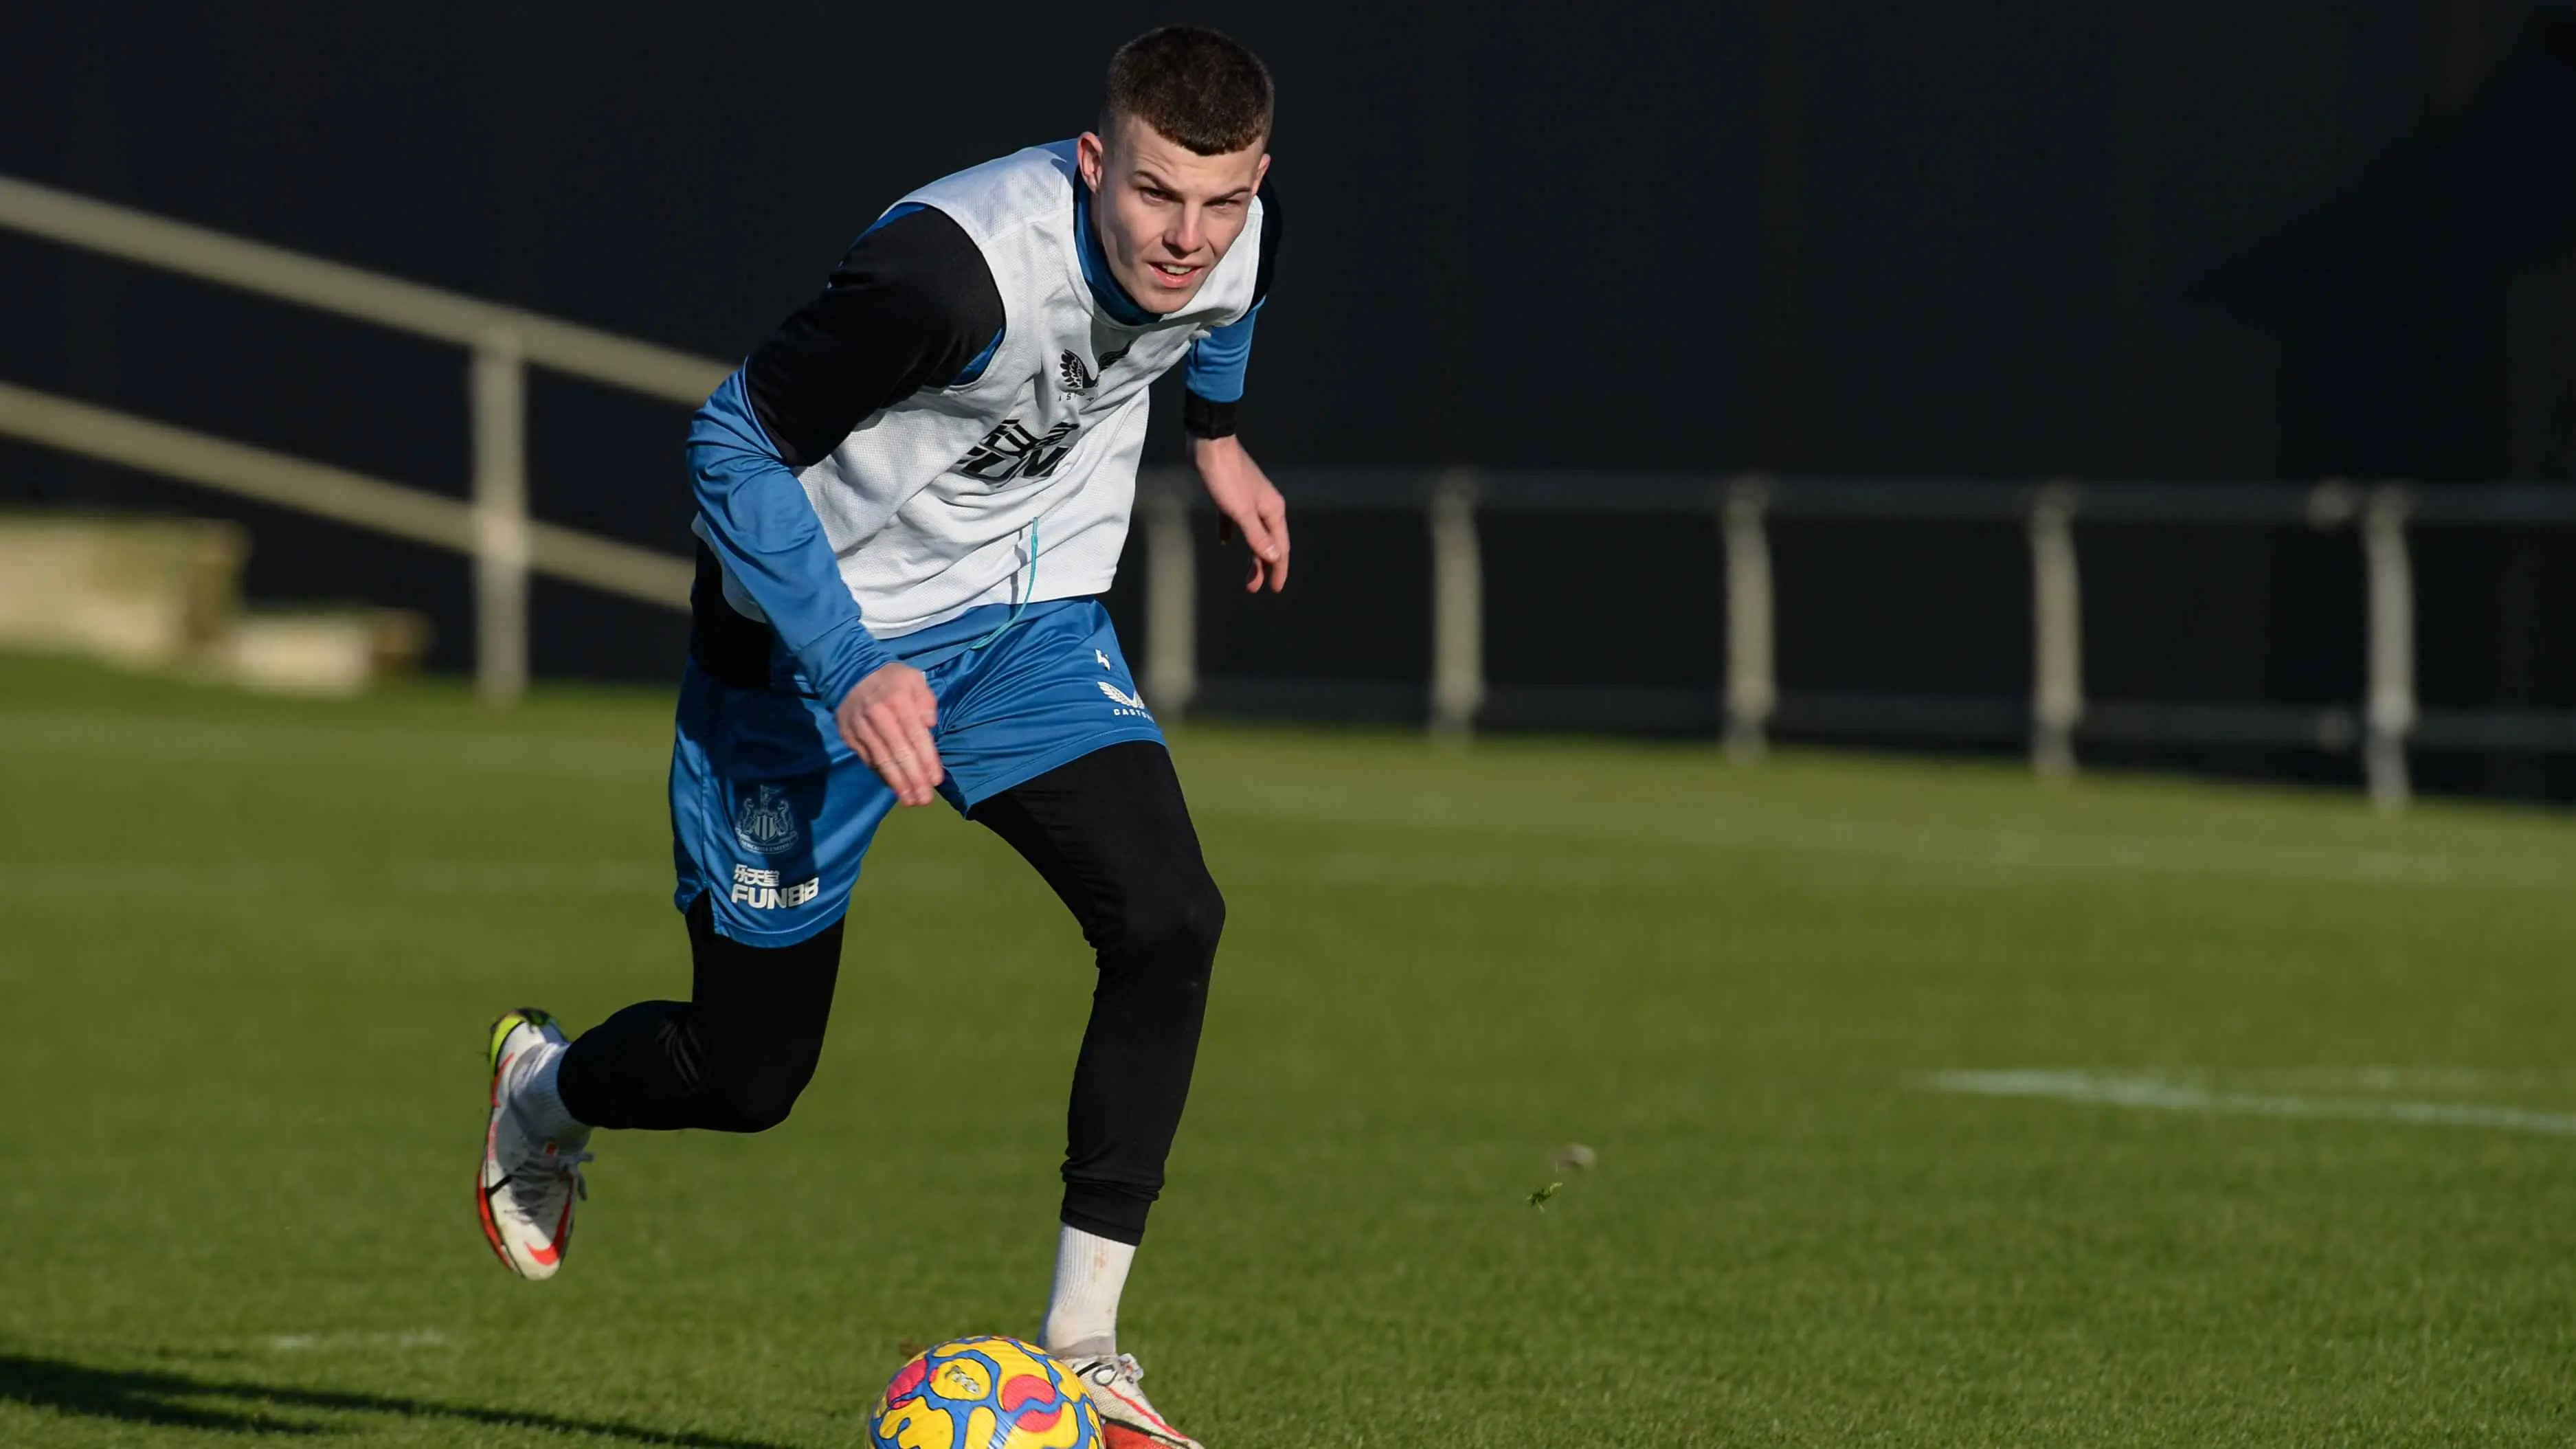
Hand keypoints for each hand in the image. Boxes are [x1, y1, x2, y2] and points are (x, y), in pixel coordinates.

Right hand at [834, 662, 942, 806]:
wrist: (848, 672)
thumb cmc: (890, 680)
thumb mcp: (913, 678)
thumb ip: (926, 700)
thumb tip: (929, 725)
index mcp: (897, 701)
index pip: (915, 736)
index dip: (926, 760)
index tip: (936, 780)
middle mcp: (877, 716)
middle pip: (898, 753)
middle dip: (913, 779)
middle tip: (925, 799)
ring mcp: (860, 728)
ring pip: (881, 761)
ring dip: (897, 784)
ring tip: (910, 800)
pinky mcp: (849, 737)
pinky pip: (868, 760)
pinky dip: (881, 775)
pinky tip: (894, 787)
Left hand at [1191, 434, 1288, 592]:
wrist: (1209, 445)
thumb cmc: (1225, 477)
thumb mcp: (1241, 511)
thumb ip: (1257, 535)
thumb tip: (1274, 557)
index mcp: (1272, 510)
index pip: (1280, 548)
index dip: (1278, 570)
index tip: (1275, 589)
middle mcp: (1265, 506)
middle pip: (1268, 544)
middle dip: (1262, 568)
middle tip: (1253, 588)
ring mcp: (1249, 500)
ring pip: (1254, 535)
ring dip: (1250, 556)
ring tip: (1244, 576)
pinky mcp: (1231, 496)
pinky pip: (1236, 521)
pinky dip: (1232, 534)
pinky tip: (1225, 542)